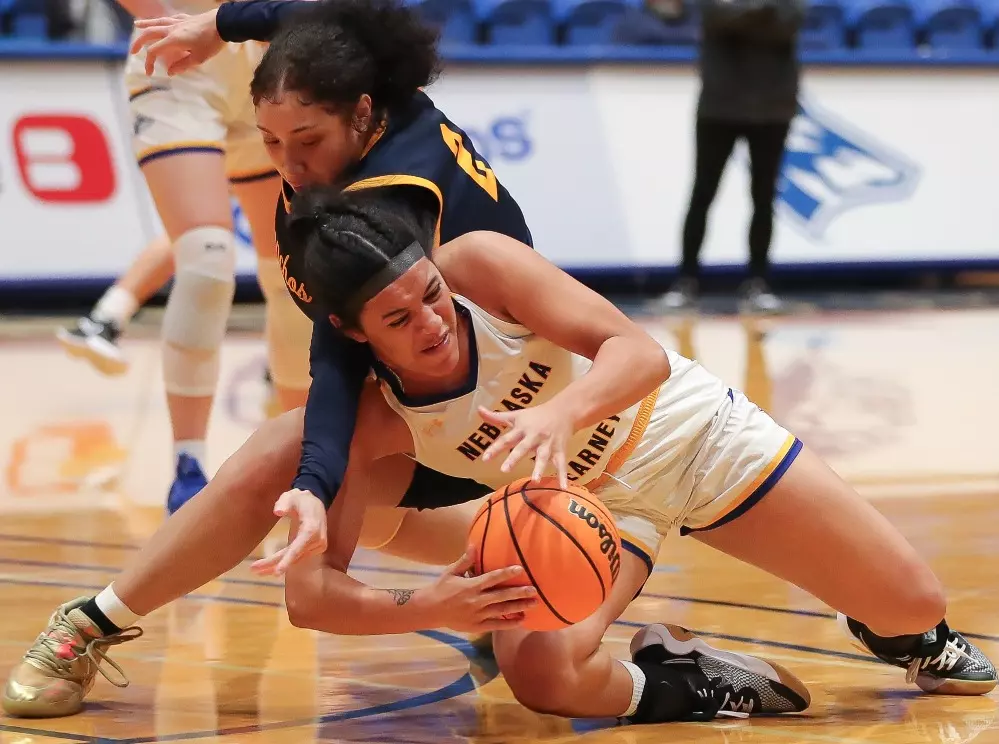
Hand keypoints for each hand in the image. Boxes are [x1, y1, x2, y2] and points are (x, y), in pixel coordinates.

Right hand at [131, 9, 223, 75]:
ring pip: (156, 22)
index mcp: (173, 40)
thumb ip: (183, 65)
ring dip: (145, 24)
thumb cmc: (211, 42)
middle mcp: (171, 29)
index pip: (154, 51)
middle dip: (139, 43)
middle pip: (149, 34)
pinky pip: (167, 18)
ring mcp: (177, 22)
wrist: (222, 24)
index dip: (149, 63)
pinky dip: (160, 20)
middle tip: (133, 51)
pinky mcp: (184, 18)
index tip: (150, 73)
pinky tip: (159, 21)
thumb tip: (170, 72)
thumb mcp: (198, 58)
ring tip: (136, 25)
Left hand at [251, 489, 327, 576]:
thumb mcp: (290, 496)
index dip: (286, 561)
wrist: (316, 502)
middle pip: (293, 557)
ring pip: (295, 559)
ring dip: (277, 565)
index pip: (297, 548)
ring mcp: (318, 545)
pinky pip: (298, 557)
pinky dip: (285, 562)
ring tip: (258, 570)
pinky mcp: (315, 548)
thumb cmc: (300, 499)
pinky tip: (271, 566)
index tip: (277, 572)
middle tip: (254, 569)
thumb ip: (284, 503)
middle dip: (274, 564)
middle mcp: (317, 540)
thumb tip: (277, 512)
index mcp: (312, 529)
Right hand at [416, 546, 537, 632]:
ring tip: (534, 604)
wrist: (430, 610)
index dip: (507, 573)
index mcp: (471, 586)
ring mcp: (478, 615)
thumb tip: (474, 545)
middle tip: (534, 590)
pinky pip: (496, 625)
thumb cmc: (441, 588)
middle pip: (502, 596)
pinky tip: (521, 620)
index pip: (492, 578)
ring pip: (502, 611)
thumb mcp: (451, 572)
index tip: (521, 569)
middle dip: (519, 593)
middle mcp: (476, 600)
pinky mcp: (477, 626)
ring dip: (519, 607)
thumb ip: (464, 560)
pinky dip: (509, 623)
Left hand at [479, 404, 571, 487]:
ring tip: (535, 480)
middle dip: (514, 458)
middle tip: (504, 470)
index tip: (484, 459)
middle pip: (523, 448)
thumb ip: (496, 417)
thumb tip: (478, 409)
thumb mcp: (516, 415)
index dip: (495, 448)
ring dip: (539, 468)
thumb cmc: (535, 415)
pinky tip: (563, 487)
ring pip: (543, 456)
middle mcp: (534, 436)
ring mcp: (548, 444)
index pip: (506, 439)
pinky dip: (563, 475)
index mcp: (522, 429)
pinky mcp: (560, 450)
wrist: (563, 410)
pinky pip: (561, 464)